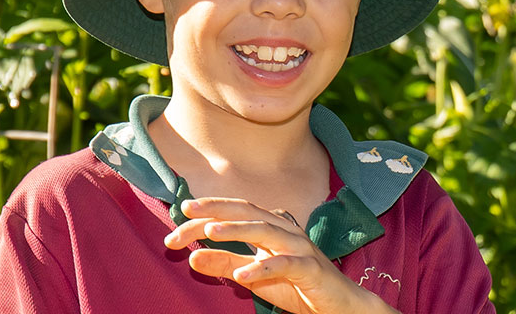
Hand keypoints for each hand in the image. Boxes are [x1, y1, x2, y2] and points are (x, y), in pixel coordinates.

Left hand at [164, 198, 394, 313]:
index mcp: (271, 227)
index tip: (177, 222)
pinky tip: (242, 275)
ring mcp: (300, 247)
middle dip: (215, 211)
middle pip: (248, 213)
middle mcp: (286, 231)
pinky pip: (286, 265)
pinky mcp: (311, 269)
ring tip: (210, 232)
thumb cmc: (297, 286)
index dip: (205, 215)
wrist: (338, 305)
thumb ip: (225, 264)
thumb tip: (191, 256)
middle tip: (186, 213)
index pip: (235, 214)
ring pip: (266, 231)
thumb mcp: (253, 276)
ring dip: (237, 230)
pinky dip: (264, 268)